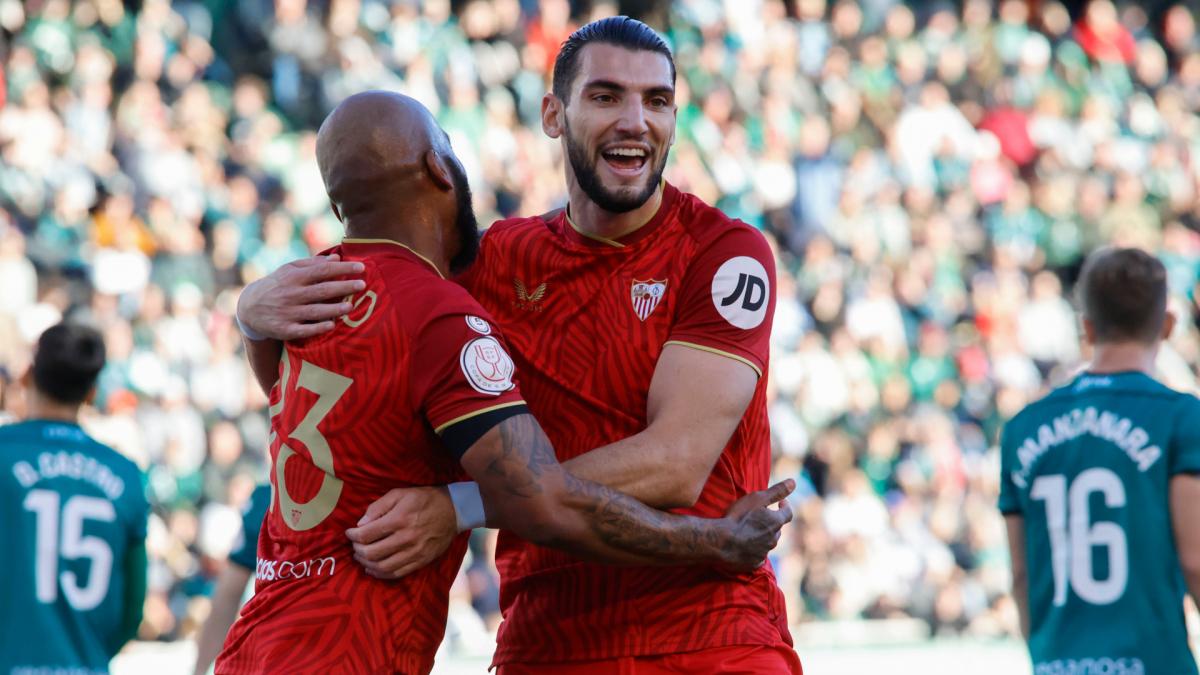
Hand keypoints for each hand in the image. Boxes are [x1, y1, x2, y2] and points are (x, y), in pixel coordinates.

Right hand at [237, 255, 365, 339]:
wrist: (249, 307)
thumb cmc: (277, 285)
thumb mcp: (289, 270)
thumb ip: (313, 264)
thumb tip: (337, 258)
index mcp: (294, 277)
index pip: (322, 271)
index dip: (342, 269)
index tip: (361, 268)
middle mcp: (292, 294)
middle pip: (321, 290)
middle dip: (343, 287)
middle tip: (362, 285)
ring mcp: (288, 312)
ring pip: (315, 310)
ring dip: (334, 309)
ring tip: (351, 306)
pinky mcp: (285, 329)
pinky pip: (303, 329)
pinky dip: (317, 328)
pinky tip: (331, 326)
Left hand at [346, 486, 457, 579]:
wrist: (454, 510)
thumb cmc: (424, 499)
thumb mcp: (400, 494)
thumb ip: (378, 507)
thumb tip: (361, 524)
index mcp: (399, 519)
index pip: (367, 534)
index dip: (353, 535)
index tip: (349, 533)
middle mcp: (406, 538)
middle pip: (372, 553)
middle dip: (358, 551)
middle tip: (355, 546)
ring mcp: (415, 552)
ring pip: (383, 567)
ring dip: (367, 564)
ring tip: (362, 557)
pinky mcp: (421, 561)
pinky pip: (397, 573)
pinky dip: (381, 574)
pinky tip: (373, 569)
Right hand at [719, 479, 794, 571]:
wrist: (721, 542)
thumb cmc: (738, 517)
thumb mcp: (757, 499)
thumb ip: (777, 491)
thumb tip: (794, 481)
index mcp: (775, 522)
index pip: (788, 513)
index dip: (785, 506)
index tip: (781, 502)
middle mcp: (773, 539)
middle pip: (777, 529)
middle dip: (773, 523)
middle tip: (763, 517)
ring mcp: (763, 552)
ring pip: (768, 543)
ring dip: (764, 537)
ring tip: (752, 531)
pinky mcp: (753, 564)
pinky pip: (758, 556)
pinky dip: (755, 551)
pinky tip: (746, 547)